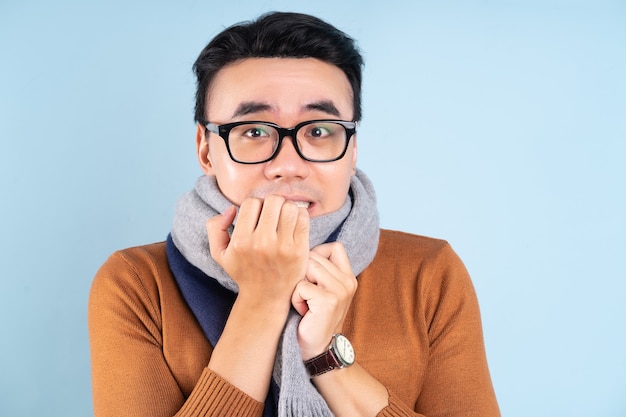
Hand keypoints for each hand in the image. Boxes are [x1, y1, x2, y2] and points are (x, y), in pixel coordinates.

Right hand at [206, 195, 310, 309]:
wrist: (266, 297)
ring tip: (283, 219)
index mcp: (241, 242)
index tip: (258, 216)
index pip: (252, 203)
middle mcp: (262, 243)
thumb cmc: (243, 271)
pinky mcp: (300, 250)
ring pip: (290, 207)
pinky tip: (293, 224)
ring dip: (286, 208)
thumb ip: (215, 227)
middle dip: (272, 204)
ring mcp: (283, 247)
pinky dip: (299, 215)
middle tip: (272, 215)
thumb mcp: (219, 253)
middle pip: (273, 200)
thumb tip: (231, 209)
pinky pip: (303, 218)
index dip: (255, 205)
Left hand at [292, 242, 357, 359]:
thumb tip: (302, 245)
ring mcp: (340, 290)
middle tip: (307, 296)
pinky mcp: (329, 300)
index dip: (317, 256)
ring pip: (307, 267)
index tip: (311, 277)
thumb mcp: (323, 289)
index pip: (334, 247)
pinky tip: (304, 311)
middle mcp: (348, 281)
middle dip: (303, 274)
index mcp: (349, 276)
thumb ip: (321, 268)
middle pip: (315, 256)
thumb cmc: (314, 317)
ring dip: (299, 286)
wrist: (319, 349)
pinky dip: (296, 299)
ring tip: (306, 302)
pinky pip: (301, 286)